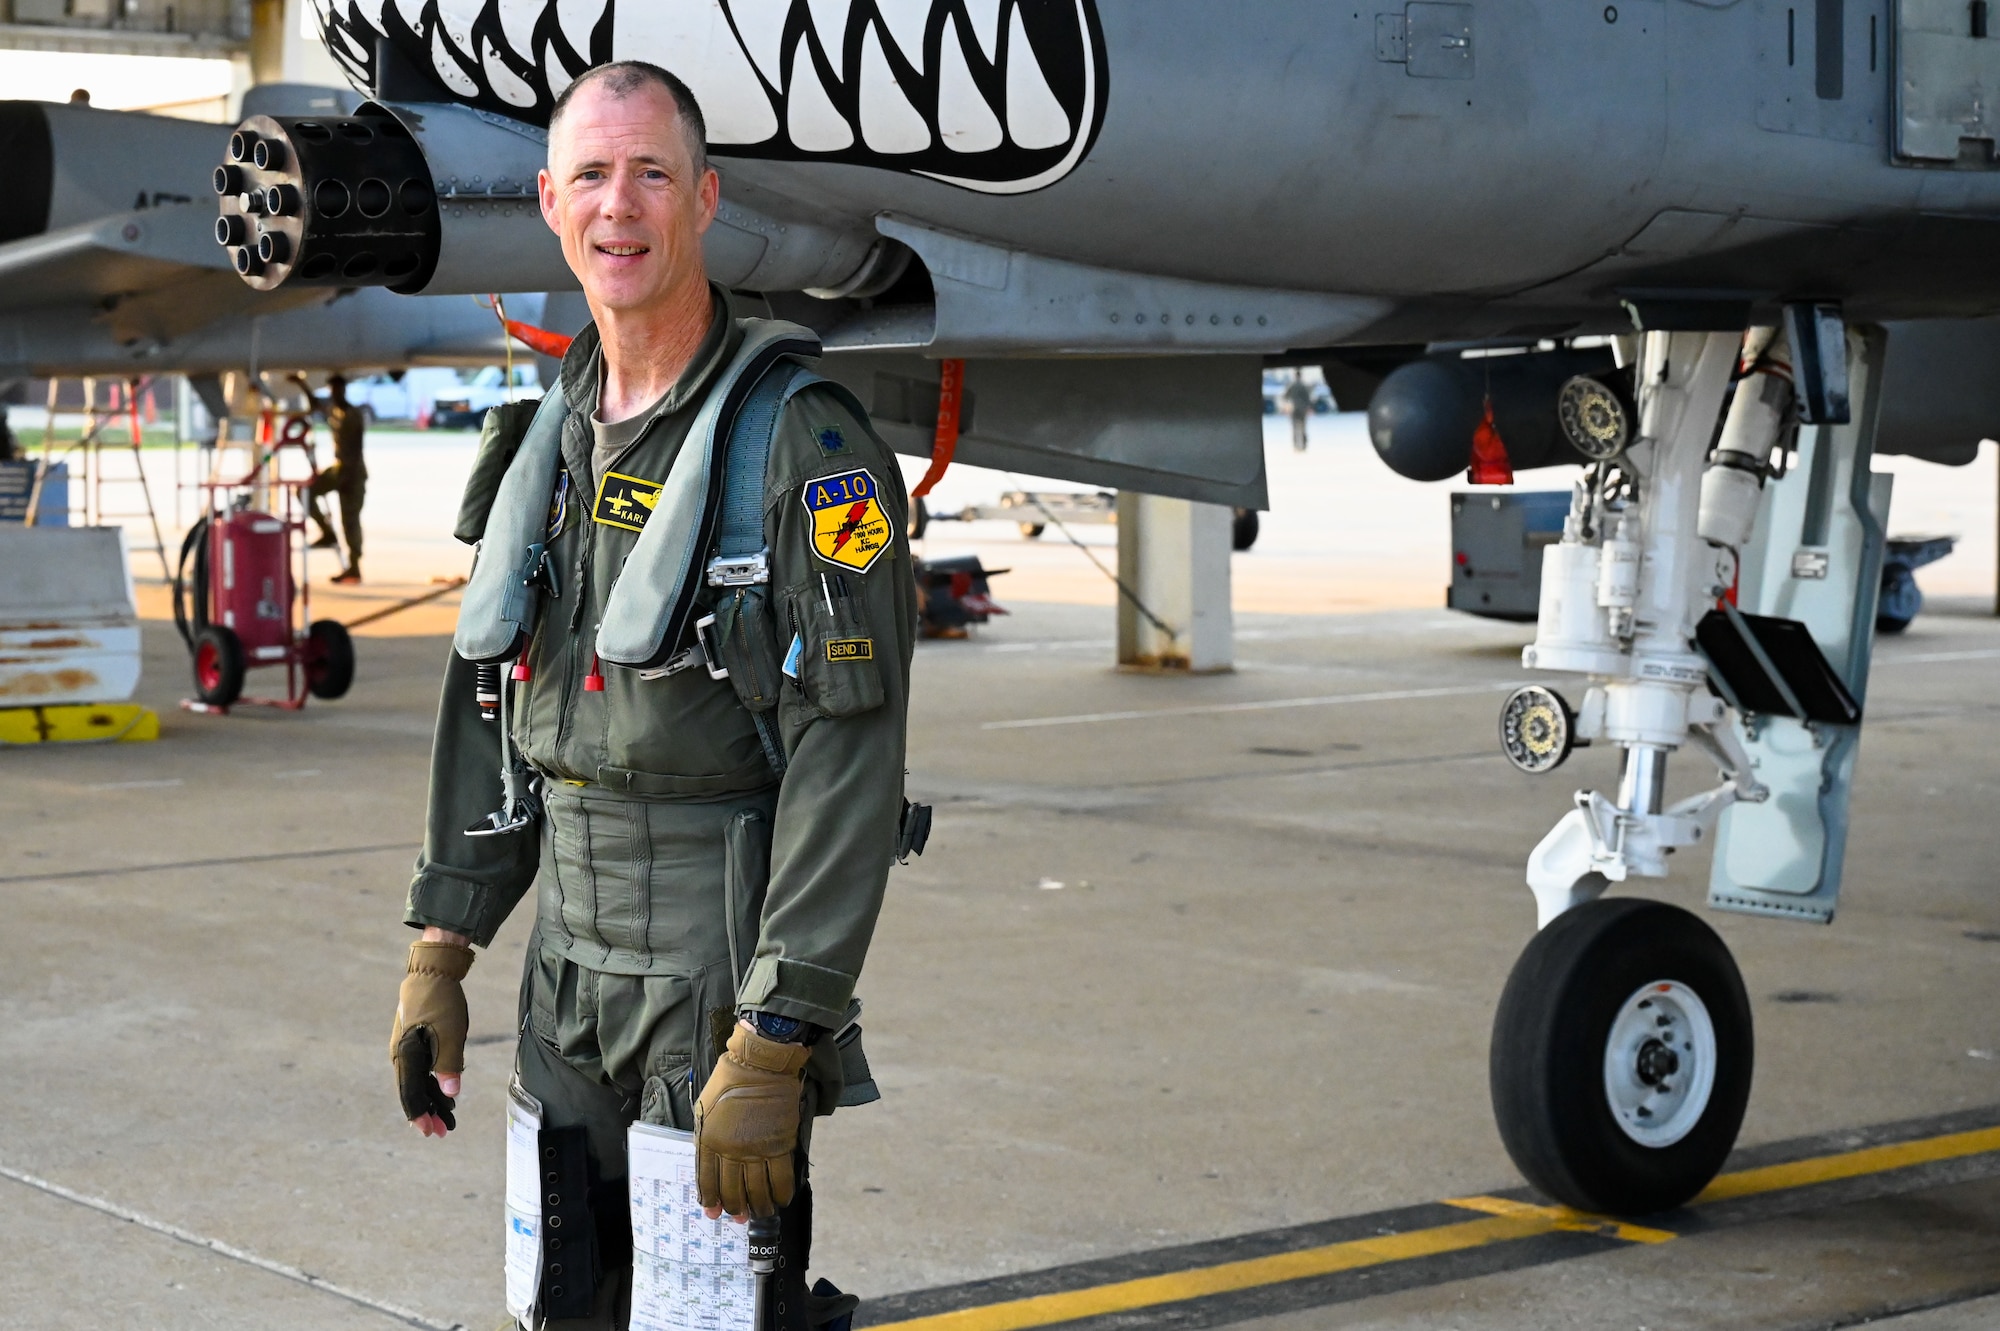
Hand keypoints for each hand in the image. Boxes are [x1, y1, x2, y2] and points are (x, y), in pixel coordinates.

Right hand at [391, 932, 473, 1136]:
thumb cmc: (441, 1001)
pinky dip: (433, 1082)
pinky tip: (445, 1093)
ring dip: (432, 1099)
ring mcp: (406, 1048)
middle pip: (413, 1092)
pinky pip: (421, 1068)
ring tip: (448, 1117)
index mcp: (406, 1055)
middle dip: (428, 1113)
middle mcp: (401, 1055)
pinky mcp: (415, 1041)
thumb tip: (451, 1094)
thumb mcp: (451, 1033)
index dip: (421, 1115)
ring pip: (418, 1081)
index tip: (431, 1132)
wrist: (431, 971)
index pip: (411, 1094)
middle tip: (442, 1133)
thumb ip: (449, 1064)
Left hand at [694, 1021, 809, 1218]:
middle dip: (735, 1208)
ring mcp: (756, 1150)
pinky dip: (781, 1194)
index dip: (711, 1201)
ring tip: (761, 1213)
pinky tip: (781, 1200)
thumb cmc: (730, 1081)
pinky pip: (781, 1178)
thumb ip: (706, 1137)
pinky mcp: (780, 1145)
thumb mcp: (704, 1109)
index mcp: (708, 1141)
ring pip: (756, 1190)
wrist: (760, 1064)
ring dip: (759, 1207)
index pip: (707, 1181)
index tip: (714, 1214)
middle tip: (740, 1216)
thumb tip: (712, 1162)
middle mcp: (730, 1150)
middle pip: (732, 1191)